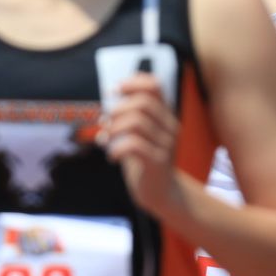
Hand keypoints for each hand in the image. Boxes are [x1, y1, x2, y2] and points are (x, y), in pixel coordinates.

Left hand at [97, 71, 179, 215]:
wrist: (161, 193)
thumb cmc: (144, 160)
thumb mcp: (138, 134)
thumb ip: (128, 116)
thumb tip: (108, 98)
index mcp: (165, 115)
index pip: (155, 86)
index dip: (133, 82)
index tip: (114, 91)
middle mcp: (169, 126)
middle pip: (143, 103)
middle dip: (117, 109)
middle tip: (105, 123)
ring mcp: (166, 144)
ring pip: (137, 122)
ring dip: (114, 128)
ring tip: (106, 139)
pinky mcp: (158, 162)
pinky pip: (134, 146)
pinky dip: (116, 148)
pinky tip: (111, 157)